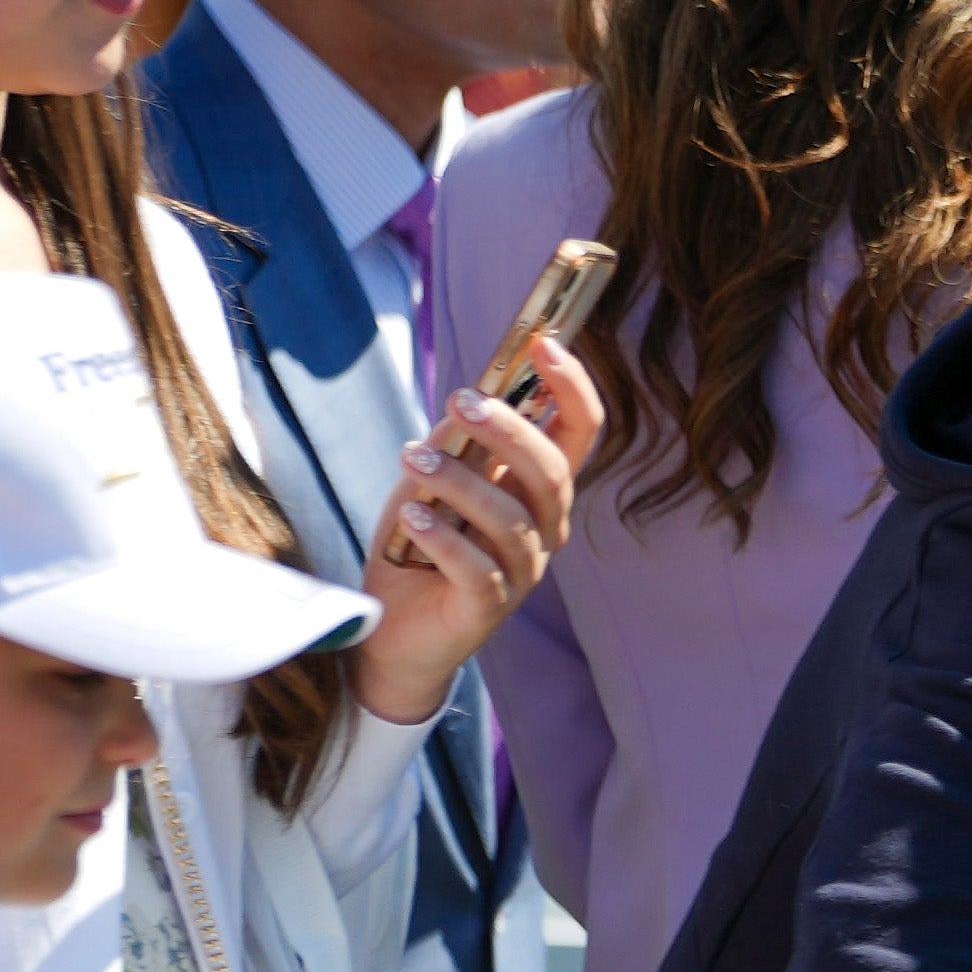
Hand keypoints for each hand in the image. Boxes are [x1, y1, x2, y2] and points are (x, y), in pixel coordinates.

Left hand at [350, 334, 593, 724]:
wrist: (392, 626)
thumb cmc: (421, 541)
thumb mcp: (435, 474)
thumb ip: (457, 440)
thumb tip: (469, 401)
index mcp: (539, 489)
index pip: (579, 434)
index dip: (572, 388)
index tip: (545, 344)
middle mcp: (544, 529)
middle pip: (551, 473)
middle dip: (512, 431)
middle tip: (463, 403)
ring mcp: (522, 572)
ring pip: (510, 519)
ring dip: (460, 481)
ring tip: (413, 458)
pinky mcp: (489, 608)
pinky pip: (477, 569)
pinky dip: (443, 539)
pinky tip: (413, 519)